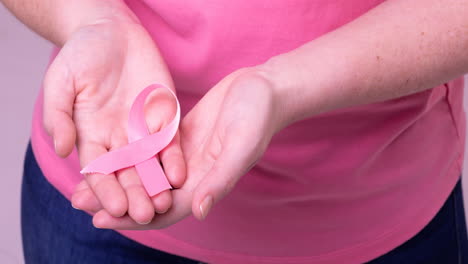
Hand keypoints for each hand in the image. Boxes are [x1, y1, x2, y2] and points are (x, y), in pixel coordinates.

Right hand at [44, 17, 185, 224]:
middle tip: (145, 215)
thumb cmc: (82, 55)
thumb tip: (60, 149)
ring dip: (157, 184)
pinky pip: (170, 141)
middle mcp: (118, 139)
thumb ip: (59, 115)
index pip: (98, 170)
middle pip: (128, 173)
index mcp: (91, 136)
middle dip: (135, 194)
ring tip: (165, 203)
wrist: (112, 32)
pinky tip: (179, 174)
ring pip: (151, 164)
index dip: (105, 190)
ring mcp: (143, 129)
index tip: (114, 208)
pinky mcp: (164, 117)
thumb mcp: (61, 81)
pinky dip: (174, 158)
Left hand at [83, 67, 284, 228]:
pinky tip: (107, 149)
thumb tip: (200, 212)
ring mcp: (184, 154)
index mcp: (205, 182)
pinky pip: (149, 148)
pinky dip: (128, 152)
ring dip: (117, 176)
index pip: (166, 209)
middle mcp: (192, 173)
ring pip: (145, 172)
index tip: (100, 220)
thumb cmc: (257, 117)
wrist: (264, 88)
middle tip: (78, 200)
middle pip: (148, 193)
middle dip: (115, 200)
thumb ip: (221, 179)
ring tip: (82, 178)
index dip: (134, 218)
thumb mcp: (241, 147)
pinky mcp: (178, 134)